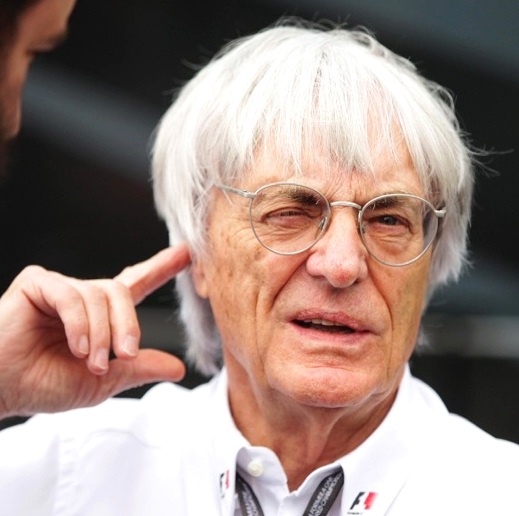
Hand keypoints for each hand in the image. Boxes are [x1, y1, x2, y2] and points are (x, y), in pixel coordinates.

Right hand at [0, 244, 190, 418]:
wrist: (1, 390)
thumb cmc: (44, 385)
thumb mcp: (104, 381)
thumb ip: (139, 369)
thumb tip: (178, 368)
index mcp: (100, 315)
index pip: (137, 283)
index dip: (161, 267)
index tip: (187, 253)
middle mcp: (83, 297)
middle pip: (123, 292)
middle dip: (129, 324)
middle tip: (126, 354)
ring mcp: (61, 287)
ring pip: (100, 294)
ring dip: (102, 333)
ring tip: (93, 360)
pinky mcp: (38, 283)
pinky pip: (72, 295)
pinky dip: (80, 324)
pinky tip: (76, 346)